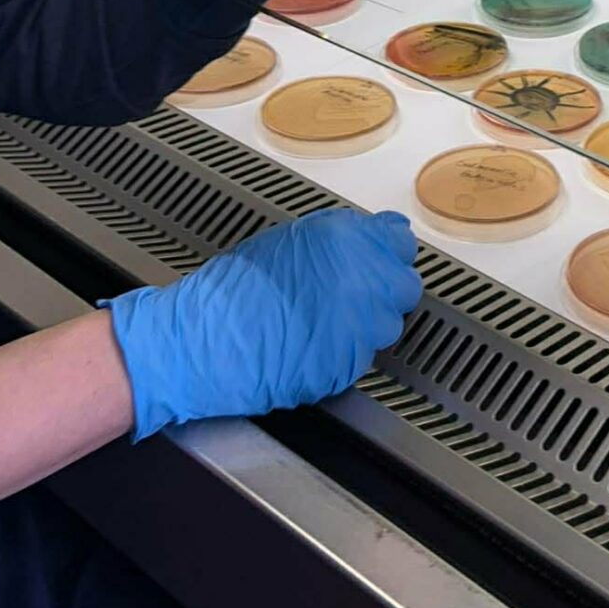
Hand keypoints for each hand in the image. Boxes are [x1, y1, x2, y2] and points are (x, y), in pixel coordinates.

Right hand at [104, 209, 421, 438]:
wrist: (203, 341)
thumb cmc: (232, 290)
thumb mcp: (287, 240)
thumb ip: (337, 240)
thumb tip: (364, 243)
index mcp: (348, 240)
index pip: (399, 242)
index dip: (386, 254)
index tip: (378, 261)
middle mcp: (363, 281)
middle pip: (404, 286)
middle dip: (384, 291)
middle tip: (352, 296)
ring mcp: (360, 327)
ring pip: (387, 327)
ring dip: (366, 326)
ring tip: (324, 324)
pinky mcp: (349, 367)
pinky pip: (360, 359)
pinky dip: (343, 355)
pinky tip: (311, 347)